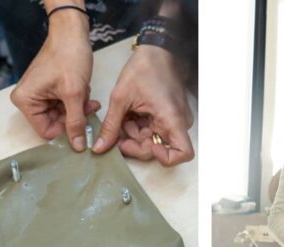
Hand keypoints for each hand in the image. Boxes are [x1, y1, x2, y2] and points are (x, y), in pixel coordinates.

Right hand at [11, 10, 98, 150]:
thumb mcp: (74, 94)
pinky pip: (63, 104)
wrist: (72, 33)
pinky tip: (83, 91)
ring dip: (77, 109)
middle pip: (54, 123)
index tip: (82, 123)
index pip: (46, 131)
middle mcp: (27, 99)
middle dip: (74, 117)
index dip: (66, 130)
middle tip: (89, 107)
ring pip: (62, 115)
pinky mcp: (48, 90)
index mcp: (25, 101)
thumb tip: (78, 146)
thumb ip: (76, 122)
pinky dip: (76, 101)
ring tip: (87, 96)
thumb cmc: (68, 56)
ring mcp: (38, 94)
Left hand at [93, 46, 193, 166]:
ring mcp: (173, 120)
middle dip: (135, 144)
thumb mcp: (121, 98)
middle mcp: (177, 122)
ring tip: (122, 117)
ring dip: (134, 134)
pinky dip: (138, 127)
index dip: (165, 158)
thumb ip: (111, 126)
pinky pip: (152, 130)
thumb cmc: (144, 68)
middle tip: (116, 135)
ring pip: (153, 140)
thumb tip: (100, 148)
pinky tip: (129, 115)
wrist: (155, 50)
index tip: (147, 147)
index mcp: (172, 118)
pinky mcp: (167, 116)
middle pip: (159, 149)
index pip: (183, 154)